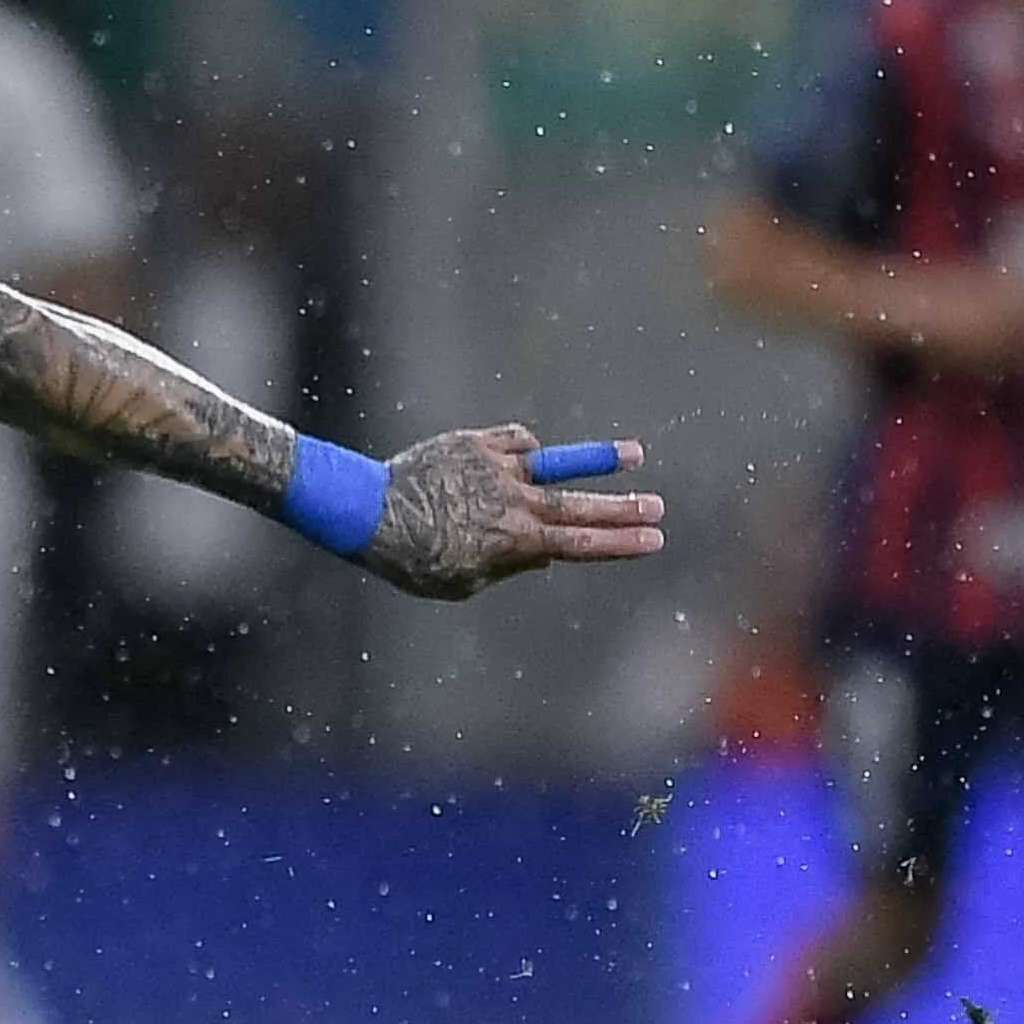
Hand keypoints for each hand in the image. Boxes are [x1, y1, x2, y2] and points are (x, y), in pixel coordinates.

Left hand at [361, 427, 663, 598]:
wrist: (363, 509)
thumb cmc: (407, 558)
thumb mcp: (459, 582)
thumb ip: (506, 567)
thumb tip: (544, 556)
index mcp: (513, 542)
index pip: (579, 545)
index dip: (619, 543)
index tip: (654, 540)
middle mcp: (513, 502)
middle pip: (579, 507)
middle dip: (623, 509)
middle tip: (660, 509)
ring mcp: (496, 469)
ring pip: (556, 464)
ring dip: (596, 459)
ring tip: (634, 455)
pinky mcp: (475, 443)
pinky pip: (514, 441)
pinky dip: (526, 448)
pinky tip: (531, 454)